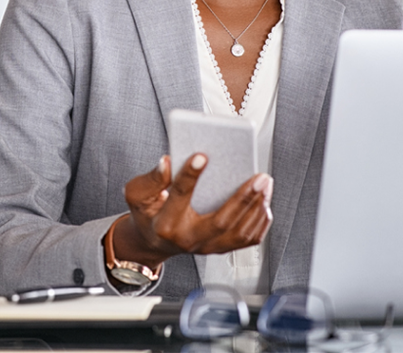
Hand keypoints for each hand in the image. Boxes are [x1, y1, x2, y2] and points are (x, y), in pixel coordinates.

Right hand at [113, 154, 273, 269]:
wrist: (153, 241)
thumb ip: (151, 179)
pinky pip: (246, 240)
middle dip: (243, 198)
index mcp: (166, 223)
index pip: (179, 196)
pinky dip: (259, 221)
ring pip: (239, 233)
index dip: (189, 175)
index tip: (202, 155)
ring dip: (257, 207)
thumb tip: (167, 162)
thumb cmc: (148, 213)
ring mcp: (206, 247)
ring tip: (265, 183)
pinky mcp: (220, 248)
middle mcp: (188, 239)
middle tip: (259, 176)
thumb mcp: (137, 194)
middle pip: (221, 222)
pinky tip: (264, 201)